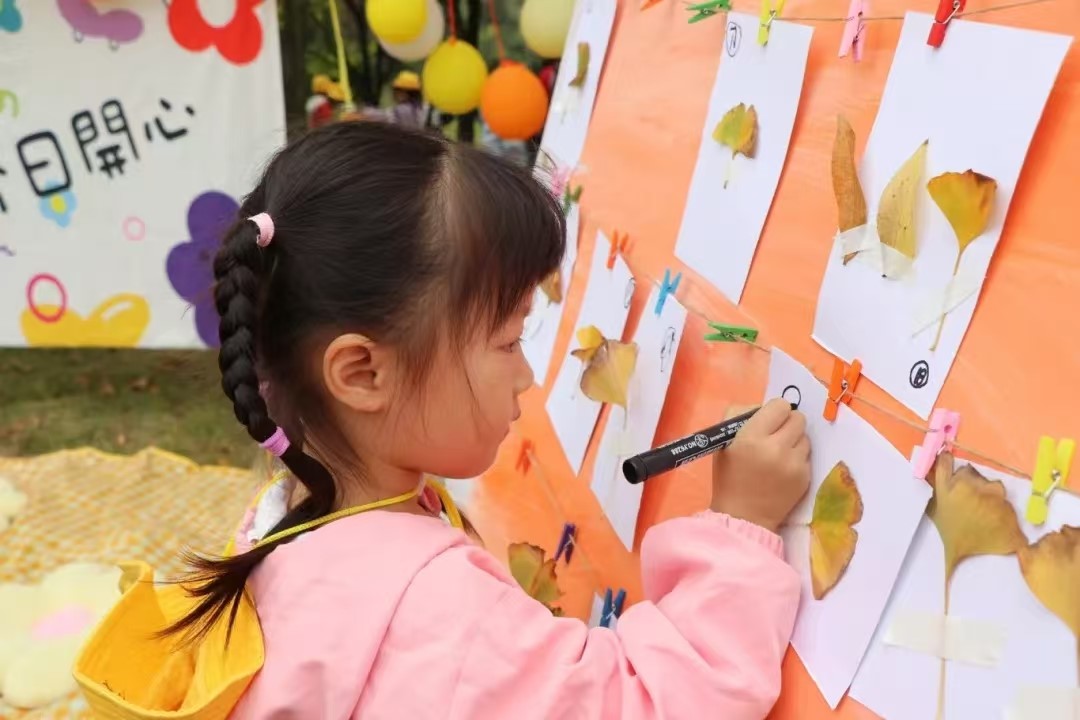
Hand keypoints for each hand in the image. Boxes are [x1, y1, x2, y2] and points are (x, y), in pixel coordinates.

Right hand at [710, 398, 810, 532]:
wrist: (743, 516)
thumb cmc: (729, 477)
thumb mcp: (724, 442)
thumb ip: (740, 416)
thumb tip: (763, 408)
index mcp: (752, 436)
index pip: (780, 406)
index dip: (774, 411)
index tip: (768, 421)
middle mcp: (776, 448)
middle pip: (798, 418)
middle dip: (787, 423)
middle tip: (777, 434)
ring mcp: (794, 464)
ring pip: (806, 436)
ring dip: (794, 440)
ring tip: (780, 453)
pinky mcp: (806, 477)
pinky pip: (807, 455)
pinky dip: (797, 458)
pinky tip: (784, 469)